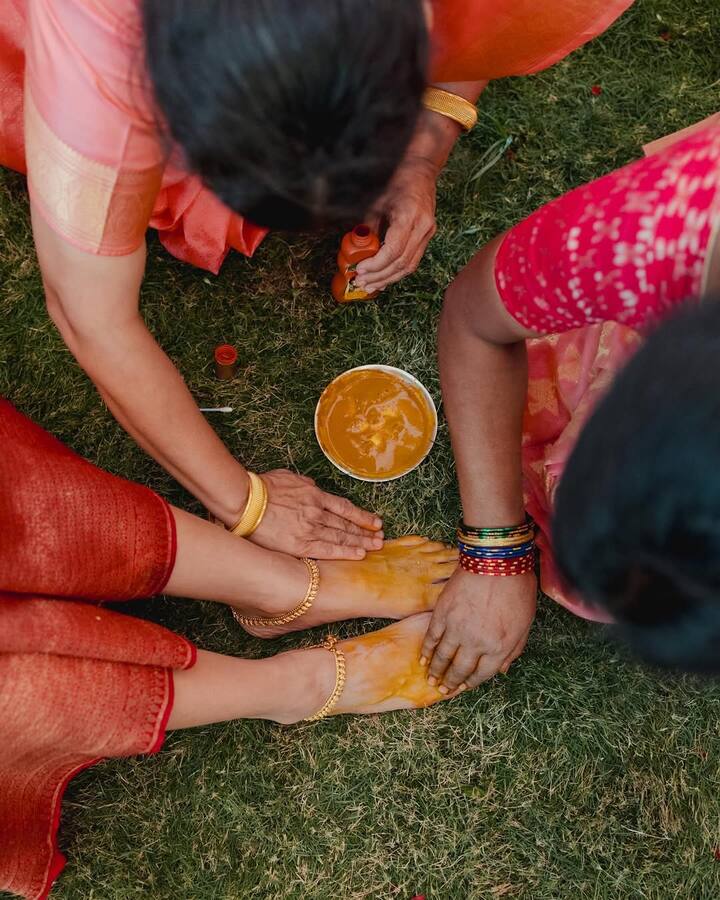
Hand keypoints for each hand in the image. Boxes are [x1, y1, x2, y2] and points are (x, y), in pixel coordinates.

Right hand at [250, 469, 383, 558]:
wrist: (246, 501)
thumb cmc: (262, 488)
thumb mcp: (289, 477)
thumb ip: (305, 484)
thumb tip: (313, 489)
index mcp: (315, 495)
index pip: (345, 508)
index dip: (362, 516)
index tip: (375, 522)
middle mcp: (317, 512)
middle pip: (347, 524)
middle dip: (366, 531)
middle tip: (381, 537)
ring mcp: (310, 528)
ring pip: (342, 537)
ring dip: (361, 542)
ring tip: (376, 547)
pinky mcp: (300, 544)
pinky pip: (328, 550)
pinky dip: (345, 552)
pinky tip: (359, 555)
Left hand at [354, 156, 437, 293]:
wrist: (421, 173)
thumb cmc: (397, 184)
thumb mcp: (378, 203)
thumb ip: (369, 228)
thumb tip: (358, 252)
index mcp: (409, 216)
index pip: (394, 250)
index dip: (376, 264)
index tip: (360, 270)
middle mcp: (422, 227)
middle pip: (401, 262)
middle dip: (379, 276)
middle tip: (362, 283)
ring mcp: (428, 233)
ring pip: (408, 266)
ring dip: (388, 279)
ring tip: (370, 286)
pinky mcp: (428, 237)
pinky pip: (413, 261)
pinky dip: (397, 273)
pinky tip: (384, 280)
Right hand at [420, 568, 536, 691]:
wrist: (497, 560)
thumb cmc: (516, 588)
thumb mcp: (525, 622)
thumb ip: (514, 648)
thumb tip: (503, 669)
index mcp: (500, 647)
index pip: (482, 675)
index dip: (471, 683)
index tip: (463, 687)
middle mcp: (477, 643)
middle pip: (460, 670)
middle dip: (450, 682)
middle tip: (442, 689)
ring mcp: (457, 628)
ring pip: (442, 657)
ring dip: (435, 670)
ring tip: (430, 678)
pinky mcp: (443, 613)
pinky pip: (431, 637)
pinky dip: (426, 649)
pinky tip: (423, 657)